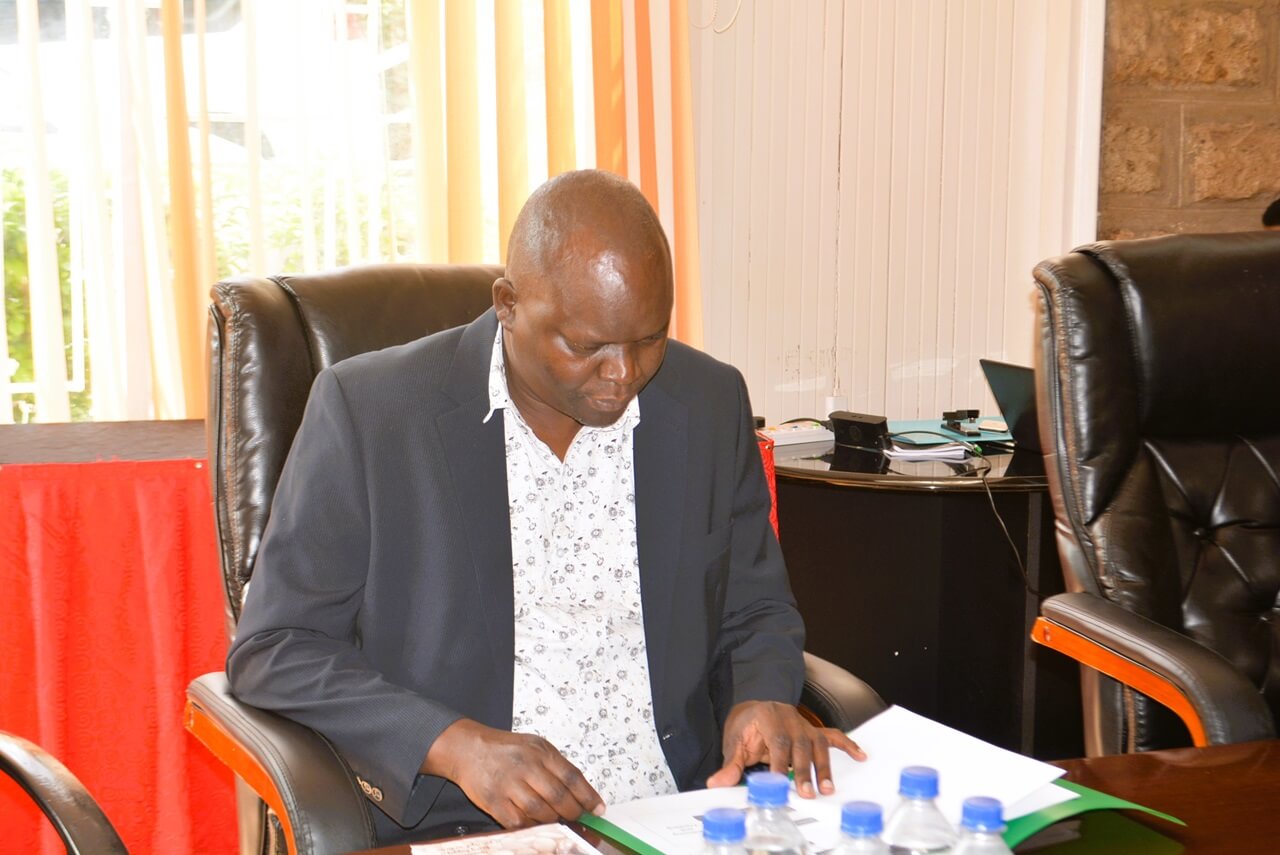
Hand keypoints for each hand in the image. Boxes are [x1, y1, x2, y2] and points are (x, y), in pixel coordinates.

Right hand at [422, 719, 604, 827]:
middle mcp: (525, 766)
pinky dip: (531, 826)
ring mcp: (508, 784)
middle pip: (558, 796)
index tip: (599, 809)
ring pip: (540, 811)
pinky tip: (535, 823)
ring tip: (557, 819)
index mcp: (540, 751)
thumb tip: (581, 792)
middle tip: (578, 817)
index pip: (571, 776)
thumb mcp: (535, 746)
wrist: (468, 749)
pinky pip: (518, 822)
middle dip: (573, 811)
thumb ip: (556, 766)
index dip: (588, 796)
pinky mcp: (493, 800)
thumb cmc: (506, 750)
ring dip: (553, 820)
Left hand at [706, 701, 865, 797]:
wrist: (753, 708)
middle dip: (804, 770)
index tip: (779, 782)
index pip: (777, 741)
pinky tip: (860, 755)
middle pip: (800, 745)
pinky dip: (847, 745)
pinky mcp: (814, 731)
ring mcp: (805, 724)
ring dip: (824, 766)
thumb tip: (717, 782)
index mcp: (768, 716)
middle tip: (807, 793)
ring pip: (819, 744)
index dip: (779, 763)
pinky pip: (833, 736)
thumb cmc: (745, 726)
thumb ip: (730, 764)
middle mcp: (790, 718)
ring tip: (827, 788)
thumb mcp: (734, 742)